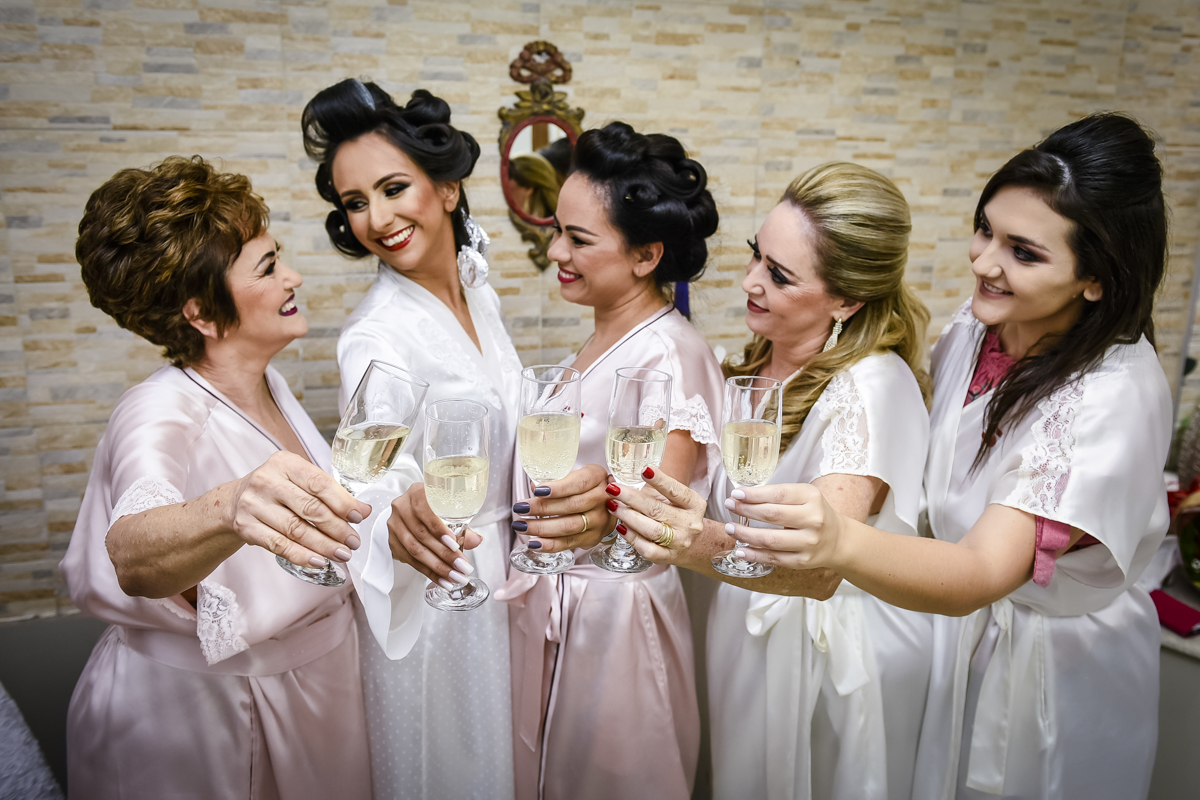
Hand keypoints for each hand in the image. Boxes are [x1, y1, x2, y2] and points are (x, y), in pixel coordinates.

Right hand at [227, 451, 372, 568]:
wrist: (235, 501)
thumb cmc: (277, 489)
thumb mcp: (298, 479)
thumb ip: (328, 491)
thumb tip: (362, 510)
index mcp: (284, 463)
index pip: (319, 483)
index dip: (342, 502)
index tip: (359, 516)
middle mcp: (267, 481)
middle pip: (309, 508)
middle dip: (337, 528)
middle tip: (353, 542)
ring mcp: (253, 504)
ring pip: (296, 530)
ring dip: (323, 545)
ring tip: (341, 554)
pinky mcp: (246, 527)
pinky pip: (279, 545)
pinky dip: (301, 555)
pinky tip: (319, 561)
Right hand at [387, 483, 483, 588]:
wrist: (411, 510)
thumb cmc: (433, 508)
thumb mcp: (448, 510)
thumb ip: (461, 525)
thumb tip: (476, 540)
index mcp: (416, 493)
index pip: (425, 512)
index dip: (439, 530)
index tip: (456, 545)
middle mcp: (402, 508)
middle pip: (421, 535)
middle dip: (444, 555)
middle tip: (462, 567)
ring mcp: (395, 526)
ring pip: (415, 550)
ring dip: (437, 567)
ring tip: (455, 577)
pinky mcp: (393, 543)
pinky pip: (411, 561)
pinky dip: (429, 572)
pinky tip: (442, 580)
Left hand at [512, 464, 612, 552]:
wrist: (607, 502)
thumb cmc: (584, 485)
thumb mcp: (574, 474)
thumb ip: (555, 480)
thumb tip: (535, 487)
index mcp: (597, 477)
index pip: (578, 483)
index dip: (558, 488)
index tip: (537, 490)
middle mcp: (603, 499)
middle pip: (571, 505)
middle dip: (542, 508)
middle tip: (520, 508)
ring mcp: (600, 521)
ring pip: (569, 526)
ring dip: (542, 528)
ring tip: (521, 526)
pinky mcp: (593, 537)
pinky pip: (569, 543)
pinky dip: (550, 544)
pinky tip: (534, 543)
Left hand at [607, 467, 705, 565]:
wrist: (691, 544)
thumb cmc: (676, 515)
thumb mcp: (673, 500)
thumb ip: (652, 491)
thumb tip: (619, 480)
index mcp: (693, 504)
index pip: (676, 490)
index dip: (661, 480)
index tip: (644, 470)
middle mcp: (689, 523)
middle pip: (657, 509)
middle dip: (631, 498)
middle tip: (613, 489)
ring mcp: (679, 542)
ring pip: (651, 530)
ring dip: (628, 516)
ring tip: (613, 506)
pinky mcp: (668, 557)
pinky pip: (647, 548)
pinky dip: (632, 537)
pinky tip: (621, 527)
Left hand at [722, 483, 843, 569]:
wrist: (838, 539)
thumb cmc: (815, 513)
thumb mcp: (804, 496)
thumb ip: (779, 495)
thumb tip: (744, 496)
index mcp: (811, 497)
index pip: (778, 494)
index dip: (754, 494)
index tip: (736, 494)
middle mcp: (813, 519)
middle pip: (772, 515)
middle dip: (745, 510)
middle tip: (730, 506)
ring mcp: (808, 542)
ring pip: (770, 539)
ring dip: (745, 533)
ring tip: (730, 528)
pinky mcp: (803, 560)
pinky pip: (774, 558)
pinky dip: (754, 555)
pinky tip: (741, 550)